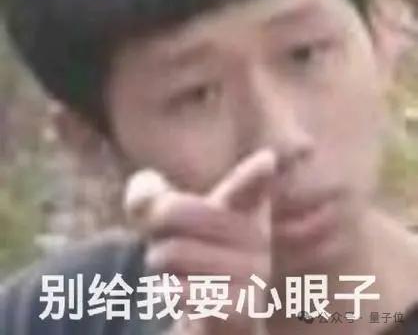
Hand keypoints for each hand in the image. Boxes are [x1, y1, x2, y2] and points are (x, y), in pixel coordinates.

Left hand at [125, 149, 275, 334]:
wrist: (216, 311)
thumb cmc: (191, 252)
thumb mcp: (168, 219)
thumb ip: (149, 198)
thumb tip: (143, 202)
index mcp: (245, 205)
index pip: (248, 185)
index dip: (254, 174)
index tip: (267, 160)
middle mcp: (256, 235)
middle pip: (172, 211)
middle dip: (155, 229)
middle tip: (169, 242)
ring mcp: (253, 273)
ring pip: (169, 254)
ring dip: (161, 267)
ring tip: (184, 273)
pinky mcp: (243, 309)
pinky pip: (178, 292)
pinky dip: (169, 294)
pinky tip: (191, 298)